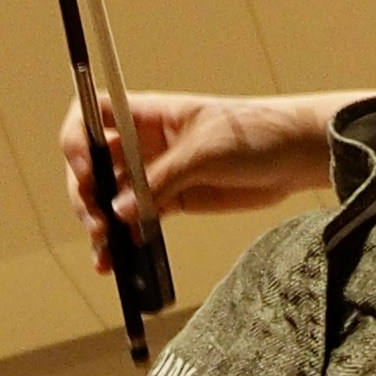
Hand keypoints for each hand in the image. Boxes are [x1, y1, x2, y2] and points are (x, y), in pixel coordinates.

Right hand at [54, 89, 336, 271]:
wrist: (297, 157)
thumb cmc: (255, 135)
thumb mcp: (205, 152)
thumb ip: (161, 180)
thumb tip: (119, 211)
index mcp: (149, 115)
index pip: (93, 116)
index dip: (78, 140)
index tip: (86, 169)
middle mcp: (144, 142)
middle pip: (92, 164)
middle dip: (86, 194)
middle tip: (99, 222)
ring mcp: (155, 174)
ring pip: (110, 198)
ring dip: (100, 224)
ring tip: (105, 251)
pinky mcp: (171, 202)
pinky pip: (135, 222)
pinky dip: (123, 241)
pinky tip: (116, 261)